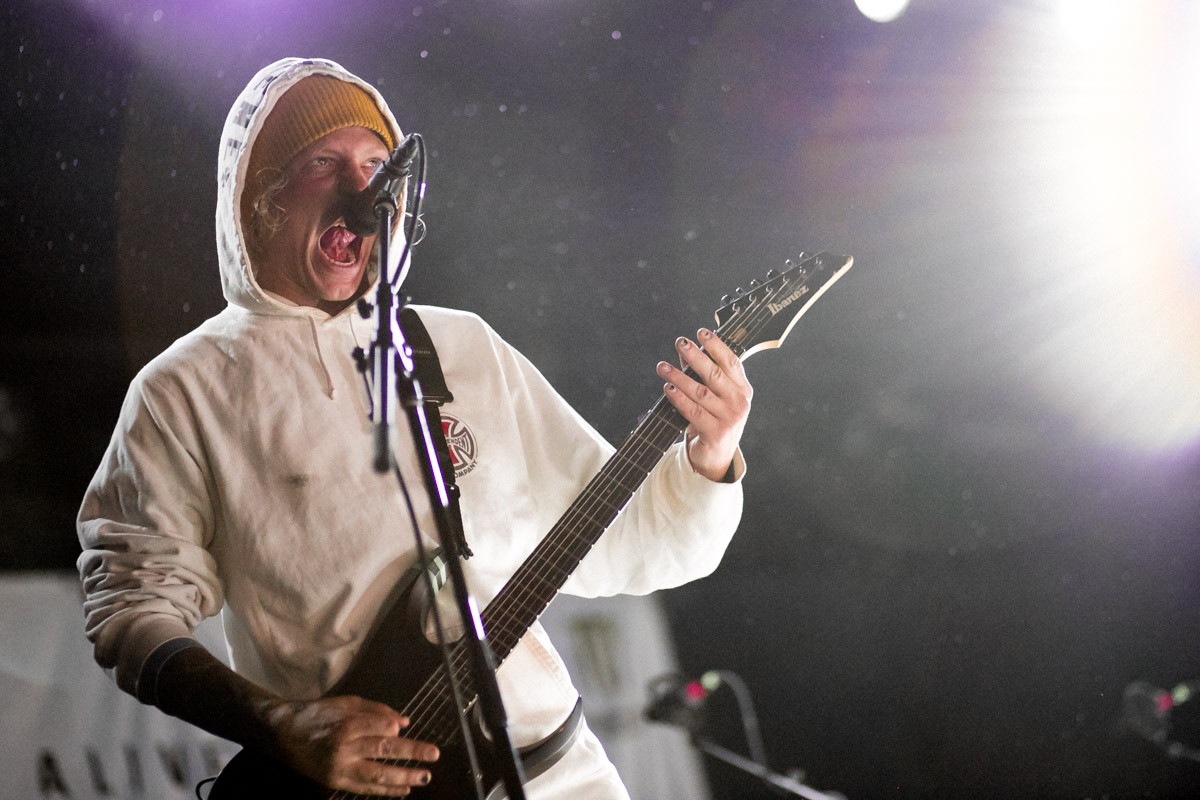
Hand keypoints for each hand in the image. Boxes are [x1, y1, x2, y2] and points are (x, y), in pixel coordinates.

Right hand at [263, 694, 439, 795]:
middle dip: (410, 753)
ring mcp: (339, 769)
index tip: (407, 726)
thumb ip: (375, 711)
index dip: (392, 727)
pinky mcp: (336, 783)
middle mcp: (343, 749)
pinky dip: (385, 790)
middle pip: (382, 750)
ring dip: (403, 777)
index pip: (375, 727)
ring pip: (376, 775)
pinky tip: (403, 791)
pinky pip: (365, 788)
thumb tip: (404, 722)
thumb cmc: (318, 714)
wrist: (283, 735)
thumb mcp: (345, 704)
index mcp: (344, 725)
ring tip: (424, 777)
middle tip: (434, 754)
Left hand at [657, 328, 752, 481]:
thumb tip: (685, 350)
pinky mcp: (716, 432)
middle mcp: (739, 402)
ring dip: (679, 377)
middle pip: (715, 374)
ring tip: (662, 367)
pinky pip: (692, 411)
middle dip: (696, 356)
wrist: (716, 457)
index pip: (731, 362)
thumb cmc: (714, 420)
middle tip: (680, 342)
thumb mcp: (714, 396)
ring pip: (700, 392)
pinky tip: (668, 388)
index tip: (702, 332)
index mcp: (743, 389)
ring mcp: (729, 418)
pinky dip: (678, 398)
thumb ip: (702, 375)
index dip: (716, 346)